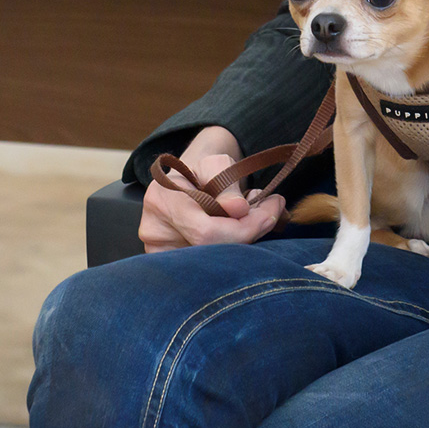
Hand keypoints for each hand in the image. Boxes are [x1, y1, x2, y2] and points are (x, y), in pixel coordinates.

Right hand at [139, 125, 286, 251]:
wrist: (186, 181)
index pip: (207, 232)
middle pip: (211, 251)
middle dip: (249, 232)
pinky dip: (232, 248)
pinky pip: (209, 264)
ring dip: (243, 240)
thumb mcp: (216, 163)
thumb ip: (226, 181)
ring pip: (213, 260)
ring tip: (252, 215)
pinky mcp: (170, 264)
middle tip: (271, 210)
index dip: (246, 227)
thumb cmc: (201, 170)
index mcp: (162, 201)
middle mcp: (155, 232)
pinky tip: (239, 229)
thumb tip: (238, 209)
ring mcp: (159, 252)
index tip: (274, 207)